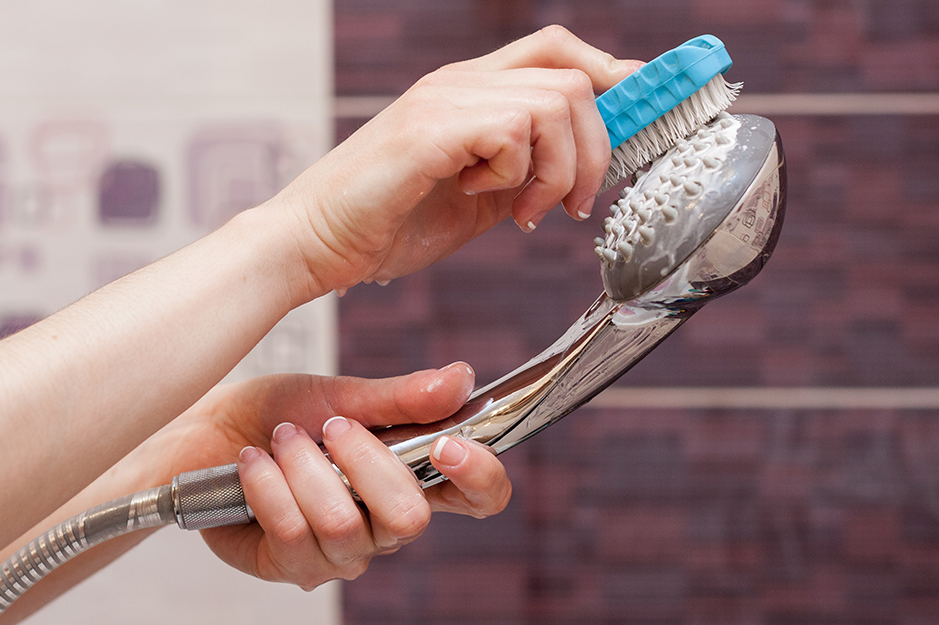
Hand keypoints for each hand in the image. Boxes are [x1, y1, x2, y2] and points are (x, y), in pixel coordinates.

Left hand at [139, 363, 508, 589]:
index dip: (480, 477)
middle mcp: (385, 522)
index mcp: (411, 475)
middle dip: (364, 462)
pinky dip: (269, 487)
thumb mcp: (340, 394)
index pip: (478, 496)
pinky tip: (254, 464)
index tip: (447, 445)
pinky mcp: (294, 566)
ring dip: (305, 469)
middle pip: (411, 519)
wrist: (207, 434)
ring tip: (281, 440)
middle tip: (330, 427)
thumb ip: (402, 396)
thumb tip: (461, 379)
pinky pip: (295, 536)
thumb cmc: (278, 415)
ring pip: (343, 527)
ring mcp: (342, 550)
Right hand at [266, 26, 642, 293]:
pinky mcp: (430, 129)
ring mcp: (444, 99)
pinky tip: (479, 196)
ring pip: (556, 101)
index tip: (644, 109)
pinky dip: (516, 175)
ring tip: (524, 210)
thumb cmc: (391, 223)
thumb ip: (525, 173)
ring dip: (559, 169)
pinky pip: (513, 130)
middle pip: (573, 76)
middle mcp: (460, 82)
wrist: (318, 244)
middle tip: (574, 205)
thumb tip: (584, 169)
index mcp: (471, 92)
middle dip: (597, 148)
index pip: (557, 52)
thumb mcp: (480, 198)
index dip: (612, 73)